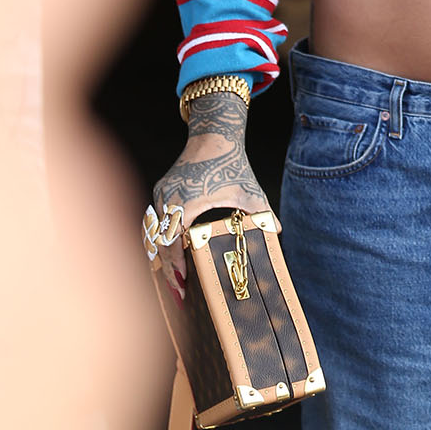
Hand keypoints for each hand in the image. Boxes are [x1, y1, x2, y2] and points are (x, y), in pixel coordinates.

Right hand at [147, 90, 272, 302]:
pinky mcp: (161, 191)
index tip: (181, 286)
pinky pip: (154, 220)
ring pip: (152, 232)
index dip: (175, 266)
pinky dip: (158, 239)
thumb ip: (261, 213)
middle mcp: (167, 199)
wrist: (214, 135)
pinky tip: (166, 255)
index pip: (173, 242)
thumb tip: (279, 232)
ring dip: (159, 256)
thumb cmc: (232, 163)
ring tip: (170, 280)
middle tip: (176, 294)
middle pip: (157, 243)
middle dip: (166, 269)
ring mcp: (161, 195)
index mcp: (185, 203)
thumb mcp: (248, 190)